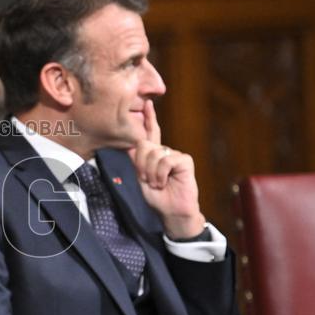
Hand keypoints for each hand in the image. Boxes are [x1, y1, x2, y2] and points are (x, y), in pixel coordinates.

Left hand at [127, 101, 204, 238]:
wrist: (171, 211)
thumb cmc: (157, 197)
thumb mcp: (142, 178)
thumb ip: (137, 161)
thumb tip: (129, 144)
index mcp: (154, 155)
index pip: (150, 133)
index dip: (149, 119)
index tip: (147, 103)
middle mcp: (165, 152)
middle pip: (144, 144)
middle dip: (141, 164)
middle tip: (147, 179)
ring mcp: (175, 155)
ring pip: (154, 153)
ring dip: (151, 173)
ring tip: (158, 183)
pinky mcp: (185, 160)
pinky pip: (166, 160)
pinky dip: (161, 174)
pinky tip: (165, 182)